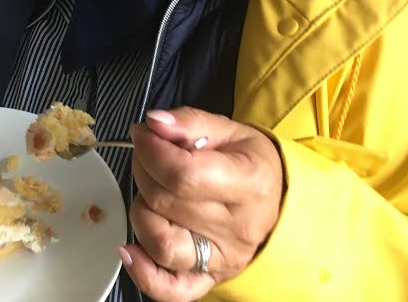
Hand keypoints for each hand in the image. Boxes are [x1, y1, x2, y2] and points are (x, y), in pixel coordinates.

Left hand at [120, 107, 284, 301]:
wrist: (277, 200)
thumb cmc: (251, 164)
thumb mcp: (229, 131)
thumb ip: (190, 122)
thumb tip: (154, 123)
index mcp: (248, 185)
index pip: (183, 173)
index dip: (151, 150)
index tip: (143, 134)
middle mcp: (237, 228)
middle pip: (165, 202)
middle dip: (143, 169)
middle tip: (148, 153)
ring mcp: (222, 259)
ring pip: (160, 242)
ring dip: (141, 211)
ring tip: (151, 191)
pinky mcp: (208, 279)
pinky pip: (169, 289)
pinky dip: (142, 272)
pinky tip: (129, 249)